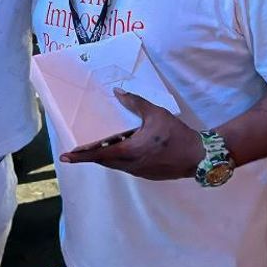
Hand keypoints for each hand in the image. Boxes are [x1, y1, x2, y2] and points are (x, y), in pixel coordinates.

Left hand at [60, 88, 202, 180]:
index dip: (81, 156)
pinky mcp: (147, 174)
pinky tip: (121, 149)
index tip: (65, 157)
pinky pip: (126, 167)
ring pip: (115, 165)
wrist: (200, 156)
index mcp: (129, 151)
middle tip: (77, 150)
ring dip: (105, 156)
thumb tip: (118, 92)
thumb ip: (135, 103)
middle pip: (103, 161)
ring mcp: (138, 172)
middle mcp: (130, 165)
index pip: (99, 155)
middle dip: (90, 155)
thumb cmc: (176, 135)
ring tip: (97, 146)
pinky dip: (119, 158)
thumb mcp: (156, 114)